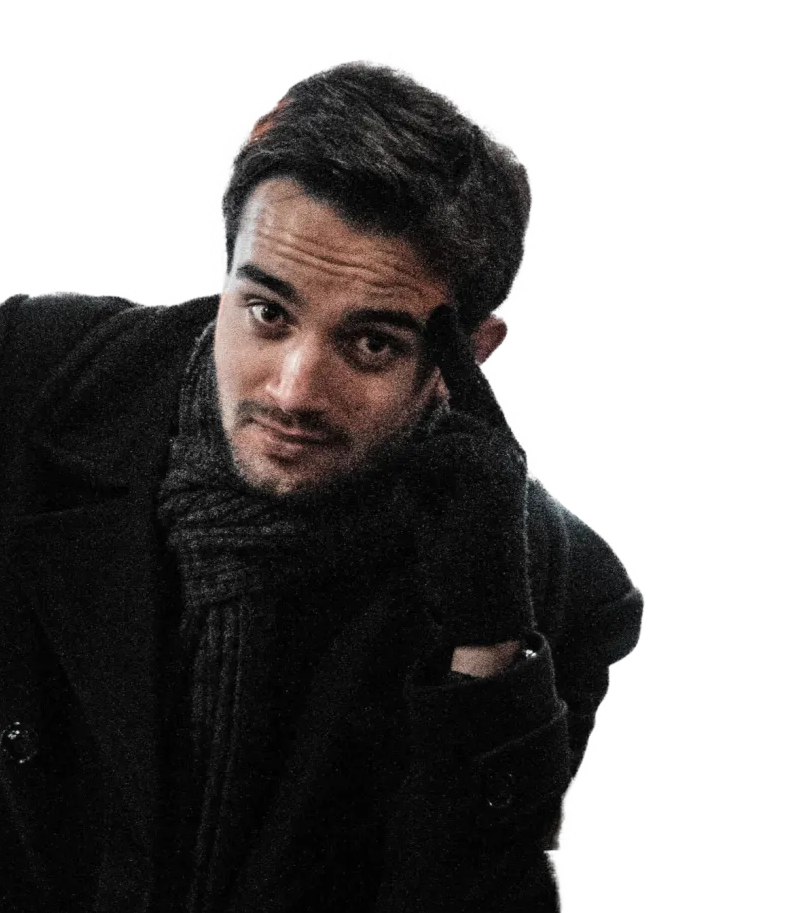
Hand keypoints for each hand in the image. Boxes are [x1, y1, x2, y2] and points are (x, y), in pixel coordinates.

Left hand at [402, 305, 532, 651]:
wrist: (484, 605)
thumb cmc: (452, 552)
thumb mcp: (430, 496)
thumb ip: (425, 458)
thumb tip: (407, 436)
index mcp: (490, 444)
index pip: (467, 386)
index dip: (454, 347)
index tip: (438, 307)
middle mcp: (504, 441)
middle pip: (447, 403)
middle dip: (426, 428)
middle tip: (437, 446)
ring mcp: (505, 453)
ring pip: (436, 429)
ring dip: (417, 472)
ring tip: (439, 515)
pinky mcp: (498, 471)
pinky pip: (436, 452)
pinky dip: (421, 479)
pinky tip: (437, 514)